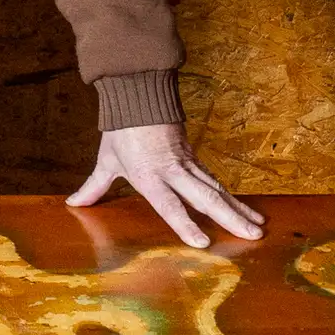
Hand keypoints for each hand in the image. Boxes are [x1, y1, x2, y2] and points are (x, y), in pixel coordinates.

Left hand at [67, 123, 263, 248]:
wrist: (139, 92)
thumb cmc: (121, 129)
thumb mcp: (106, 160)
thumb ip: (94, 186)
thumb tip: (74, 203)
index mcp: (149, 174)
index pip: (169, 204)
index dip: (184, 223)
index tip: (202, 242)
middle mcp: (173, 170)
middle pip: (206, 197)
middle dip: (230, 218)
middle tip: (254, 236)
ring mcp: (188, 163)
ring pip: (217, 189)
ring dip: (239, 209)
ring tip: (259, 226)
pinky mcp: (195, 157)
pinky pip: (216, 181)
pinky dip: (233, 197)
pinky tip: (248, 210)